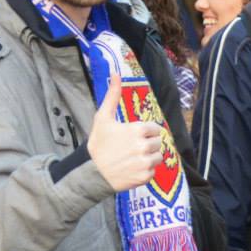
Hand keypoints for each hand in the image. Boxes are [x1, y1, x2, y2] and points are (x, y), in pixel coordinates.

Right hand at [88, 63, 164, 192]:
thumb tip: (115, 74)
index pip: (155, 129)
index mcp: (138, 130)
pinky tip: (131, 168)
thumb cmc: (98, 143)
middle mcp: (144, 146)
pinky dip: (144, 171)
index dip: (145, 132)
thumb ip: (113, 95)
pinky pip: (153, 171)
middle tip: (131, 148)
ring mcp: (145, 163)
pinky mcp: (145, 177)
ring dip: (148, 157)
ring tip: (132, 158)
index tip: (133, 136)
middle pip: (159, 142)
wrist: (91, 171)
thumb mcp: (103, 117)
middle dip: (148, 144)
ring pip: (158, 157)